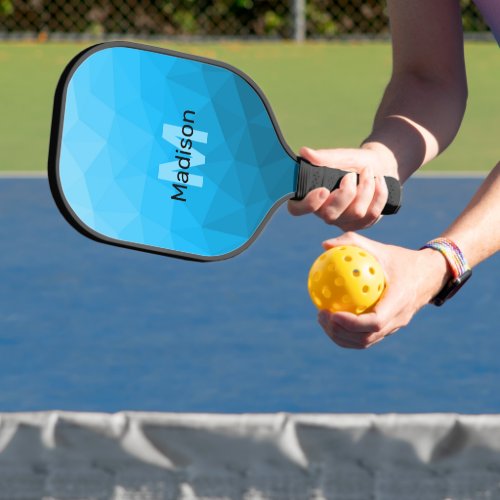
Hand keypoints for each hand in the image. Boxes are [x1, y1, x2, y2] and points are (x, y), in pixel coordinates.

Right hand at [288, 145, 397, 230]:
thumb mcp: (341, 156)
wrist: (379, 166)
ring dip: (366, 188)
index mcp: (311, 196)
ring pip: (356, 213)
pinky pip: (372, 214)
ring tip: (368, 172)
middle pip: (330, 215)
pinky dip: (379, 193)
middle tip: (351, 175)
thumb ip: (324, 157)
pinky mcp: (361, 224)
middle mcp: (324, 213)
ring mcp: (343, 221)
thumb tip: (304, 152)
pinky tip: (379, 181)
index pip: (297, 209)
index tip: (323, 190)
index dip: (308, 204)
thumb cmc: (354, 162)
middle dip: (346, 193)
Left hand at [316, 232, 450, 348]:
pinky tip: (332, 318)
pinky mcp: (389, 329)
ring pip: (365, 342)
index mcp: (399, 301)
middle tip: (321, 315)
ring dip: (341, 336)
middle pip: (366, 338)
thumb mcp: (380, 248)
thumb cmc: (401, 259)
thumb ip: (353, 243)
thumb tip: (324, 245)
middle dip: (340, 332)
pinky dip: (347, 334)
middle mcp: (398, 319)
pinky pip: (366, 337)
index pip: (375, 321)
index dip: (352, 323)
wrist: (429, 275)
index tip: (332, 313)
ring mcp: (394, 327)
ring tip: (323, 319)